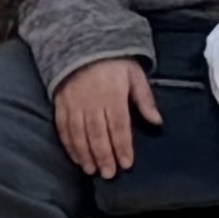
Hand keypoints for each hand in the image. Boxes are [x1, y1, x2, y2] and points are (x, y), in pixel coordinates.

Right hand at [51, 55, 157, 181]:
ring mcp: (74, 104)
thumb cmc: (113, 61)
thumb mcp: (134, 74)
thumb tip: (157, 122)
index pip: (119, 126)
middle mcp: (92, 102)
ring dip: (86, 155)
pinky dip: (69, 145)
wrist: (81, 43)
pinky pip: (64, 129)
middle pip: (98, 134)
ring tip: (92, 170)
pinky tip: (77, 157)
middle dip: (104, 156)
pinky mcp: (61, 105)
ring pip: (79, 134)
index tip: (126, 164)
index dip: (122, 147)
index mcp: (113, 95)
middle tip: (109, 174)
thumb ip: (144, 99)